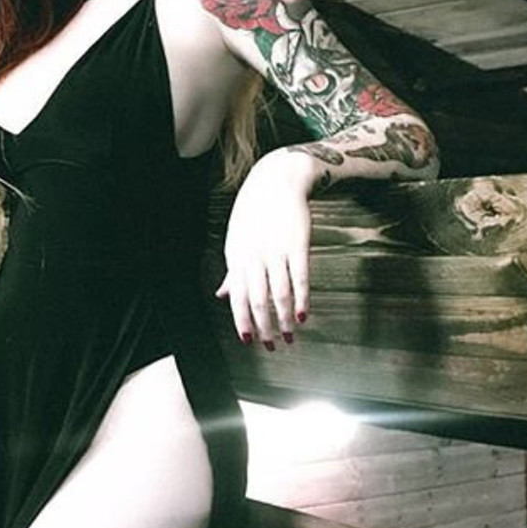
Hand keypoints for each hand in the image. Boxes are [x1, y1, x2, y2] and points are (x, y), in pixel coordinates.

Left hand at [214, 148, 314, 347]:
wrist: (276, 181)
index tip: (249, 341)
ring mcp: (276, 250)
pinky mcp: (297, 244)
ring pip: (279, 293)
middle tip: (271, 346)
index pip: (237, 297)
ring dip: (285, 319)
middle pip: (258, 300)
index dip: (242, 321)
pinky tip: (304, 315)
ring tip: (291, 336)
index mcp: (237, 259)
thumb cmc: (254, 215)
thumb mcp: (236, 242)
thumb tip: (222, 295)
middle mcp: (254, 257)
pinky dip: (302, 299)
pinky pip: (300, 277)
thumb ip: (232, 272)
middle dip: (265, 327)